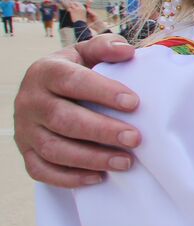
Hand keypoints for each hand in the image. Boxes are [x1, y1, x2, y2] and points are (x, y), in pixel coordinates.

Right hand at [15, 34, 140, 186]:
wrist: (43, 92)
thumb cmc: (73, 73)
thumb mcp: (85, 54)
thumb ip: (104, 47)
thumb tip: (127, 50)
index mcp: (45, 72)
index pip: (72, 81)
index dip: (102, 92)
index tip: (134, 103)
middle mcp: (29, 101)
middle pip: (63, 119)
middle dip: (102, 131)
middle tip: (136, 139)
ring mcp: (25, 130)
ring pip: (54, 149)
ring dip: (91, 158)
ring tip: (126, 162)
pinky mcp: (25, 152)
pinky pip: (42, 171)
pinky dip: (70, 178)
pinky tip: (99, 177)